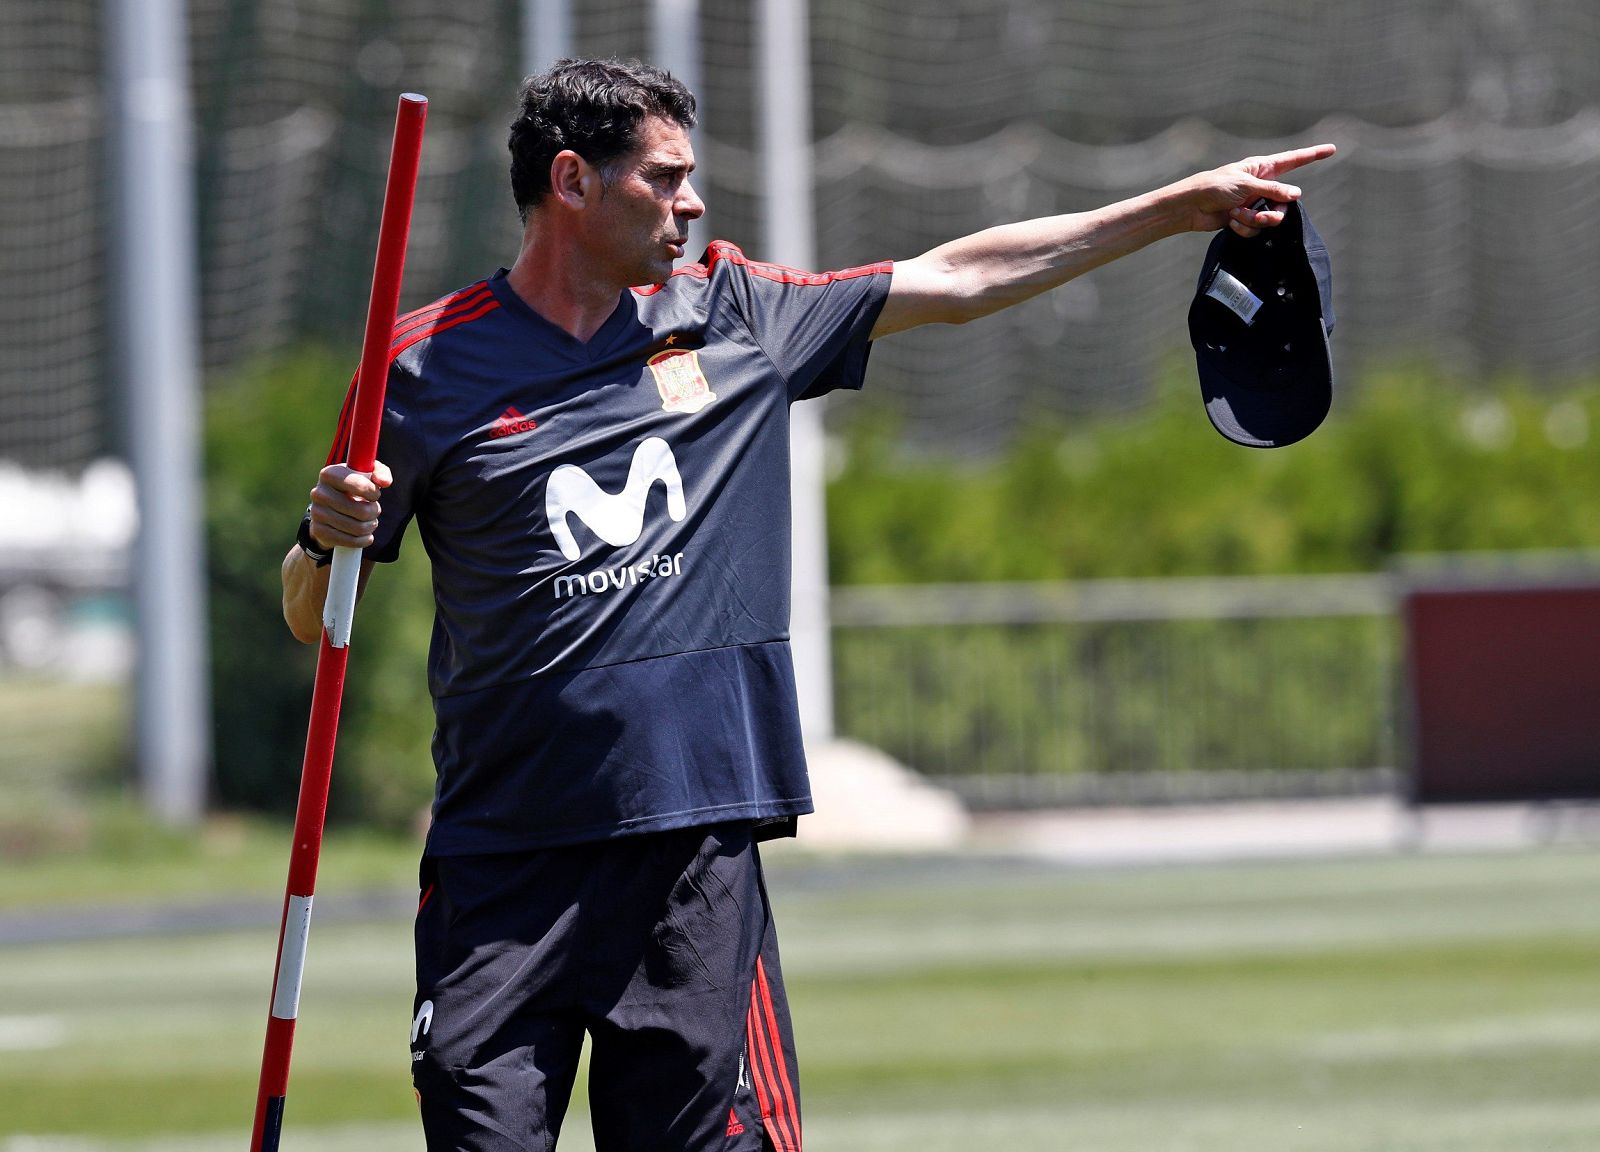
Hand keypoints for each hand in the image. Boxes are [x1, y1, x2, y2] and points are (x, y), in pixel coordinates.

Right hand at [306, 460, 391, 551]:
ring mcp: (317, 513)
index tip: (375, 495)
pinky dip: (363, 540)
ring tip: (371, 522)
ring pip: (357, 528)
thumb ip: (380, 472)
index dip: (372, 492)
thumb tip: (385, 482)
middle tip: (374, 511)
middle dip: (375, 512)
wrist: (330, 507)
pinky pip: (350, 541)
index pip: (358, 484)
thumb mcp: (367, 474)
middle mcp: (319, 492)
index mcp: (330, 474)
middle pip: (361, 511)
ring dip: (371, 526)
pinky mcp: (318, 531)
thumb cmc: (353, 487)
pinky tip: (366, 535)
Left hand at [1175, 144, 1336, 236]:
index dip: (1313, 155)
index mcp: (1262, 168)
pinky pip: (1256, 229)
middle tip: (1261, 214)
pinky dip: (1244, 228)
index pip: (1293, 160)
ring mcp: (1254, 203)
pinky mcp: (1245, 220)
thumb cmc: (1215, 187)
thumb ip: (1273, 190)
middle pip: (1285, 201)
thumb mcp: (1246, 185)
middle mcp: (1262, 185)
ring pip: (1272, 218)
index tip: (1332, 149)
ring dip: (1255, 220)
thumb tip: (1297, 195)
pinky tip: (1230, 222)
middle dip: (1273, 212)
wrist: (1191, 207)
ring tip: (1237, 215)